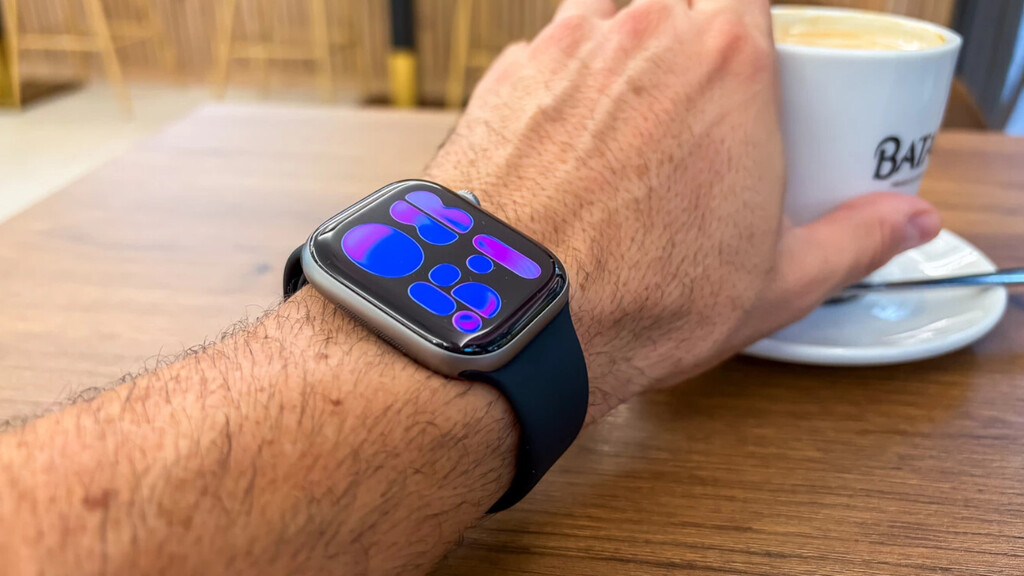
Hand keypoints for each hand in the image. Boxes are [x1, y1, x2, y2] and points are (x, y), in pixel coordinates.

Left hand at [427, 0, 940, 419]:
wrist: (515, 316)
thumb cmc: (641, 299)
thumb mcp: (777, 281)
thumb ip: (855, 236)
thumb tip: (909, 218)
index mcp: (727, 61)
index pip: (749, 2)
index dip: (747, 36)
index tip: (744, 76)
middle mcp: (644, 33)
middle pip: (678, 2)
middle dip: (687, 40)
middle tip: (689, 106)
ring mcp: (566, 47)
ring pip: (608, 12)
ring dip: (622, 48)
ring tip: (627, 118)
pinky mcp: (505, 76)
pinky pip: (546, 50)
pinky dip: (560, 79)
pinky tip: (564, 138)